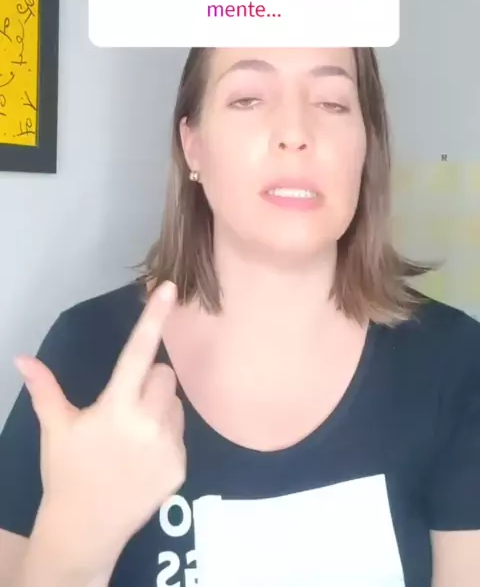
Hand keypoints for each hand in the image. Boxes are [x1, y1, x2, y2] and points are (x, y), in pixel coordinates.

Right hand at [16, 281, 184, 572]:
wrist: (86, 529)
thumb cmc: (68, 471)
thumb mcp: (56, 428)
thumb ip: (46, 390)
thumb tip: (23, 358)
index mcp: (115, 407)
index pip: (138, 352)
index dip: (154, 318)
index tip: (170, 289)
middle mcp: (147, 422)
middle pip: (164, 374)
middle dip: (148, 380)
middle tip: (125, 404)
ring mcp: (169, 446)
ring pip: (175, 402)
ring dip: (160, 407)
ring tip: (133, 433)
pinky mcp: (181, 466)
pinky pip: (181, 432)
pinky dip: (167, 436)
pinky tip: (144, 457)